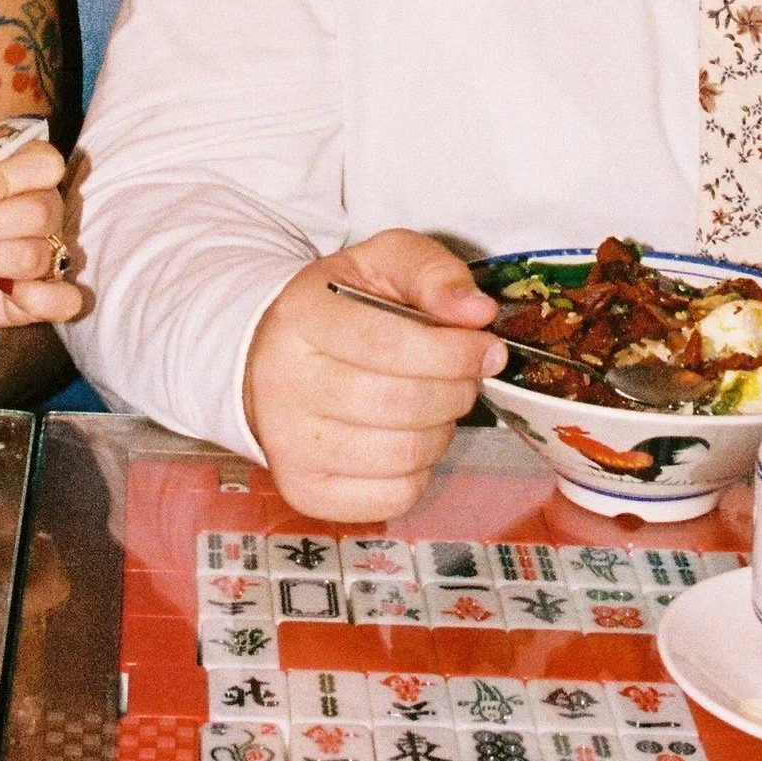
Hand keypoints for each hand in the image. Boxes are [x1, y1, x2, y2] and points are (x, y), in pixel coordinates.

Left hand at [0, 123, 88, 330]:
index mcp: (30, 169)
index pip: (47, 164)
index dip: (5, 179)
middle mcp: (49, 210)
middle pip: (40, 214)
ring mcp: (51, 254)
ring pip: (37, 257)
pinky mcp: (44, 296)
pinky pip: (66, 302)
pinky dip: (34, 298)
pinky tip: (3, 288)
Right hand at [241, 232, 504, 526]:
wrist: (273, 358)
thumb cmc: (341, 309)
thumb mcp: (381, 264)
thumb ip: (433, 272)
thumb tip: (478, 313)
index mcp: (301, 316)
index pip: (388, 343)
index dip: (453, 351)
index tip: (488, 349)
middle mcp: (282, 383)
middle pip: (400, 404)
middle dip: (455, 391)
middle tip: (463, 378)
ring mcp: (286, 445)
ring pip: (402, 455)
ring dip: (441, 431)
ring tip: (433, 405)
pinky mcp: (303, 490)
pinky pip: (393, 496)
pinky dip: (419, 472)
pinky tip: (407, 439)